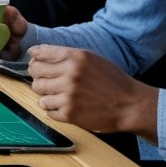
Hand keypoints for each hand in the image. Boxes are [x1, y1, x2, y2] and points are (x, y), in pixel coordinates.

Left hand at [28, 45, 159, 139]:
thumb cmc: (112, 81)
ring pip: (38, 92)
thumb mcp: (91, 59)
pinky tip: (67, 106)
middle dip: (39, 76)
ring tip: (60, 95)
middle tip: (48, 80)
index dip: (35, 59)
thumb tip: (35, 52)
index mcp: (77, 57)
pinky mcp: (70, 114)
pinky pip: (47, 111)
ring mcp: (69, 95)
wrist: (131, 105)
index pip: (40, 54)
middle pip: (35, 73)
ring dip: (46, 94)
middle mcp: (71, 75)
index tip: (36, 62)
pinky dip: (54, 110)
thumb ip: (65, 55)